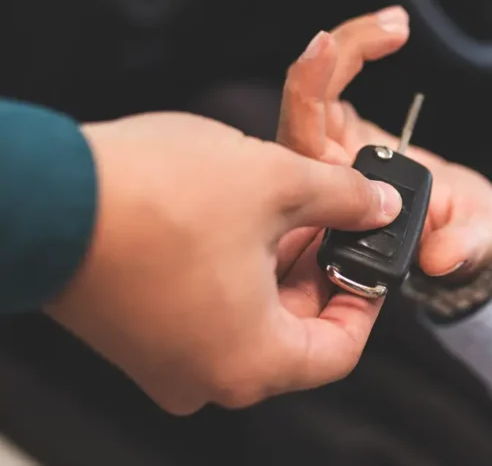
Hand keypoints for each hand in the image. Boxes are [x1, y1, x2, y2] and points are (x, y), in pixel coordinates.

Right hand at [44, 110, 402, 414]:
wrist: (42, 193)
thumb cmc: (156, 197)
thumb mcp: (276, 182)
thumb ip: (343, 199)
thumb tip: (380, 206)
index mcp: (251, 362)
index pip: (339, 350)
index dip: (367, 299)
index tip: (372, 257)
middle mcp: (206, 377)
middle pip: (295, 332)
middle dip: (319, 269)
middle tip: (332, 218)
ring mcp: (164, 360)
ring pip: (250, 317)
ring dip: (276, 264)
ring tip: (287, 204)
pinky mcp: (135, 334)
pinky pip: (206, 311)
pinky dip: (233, 270)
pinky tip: (238, 217)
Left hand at [276, 7, 491, 280]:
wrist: (462, 232)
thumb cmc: (460, 242)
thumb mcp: (470, 247)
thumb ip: (459, 250)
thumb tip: (439, 255)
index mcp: (333, 214)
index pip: (303, 155)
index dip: (309, 97)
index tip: (329, 54)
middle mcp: (322, 180)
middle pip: (302, 111)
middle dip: (331, 60)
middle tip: (388, 28)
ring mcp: (330, 152)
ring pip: (314, 90)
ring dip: (349, 45)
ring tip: (397, 23)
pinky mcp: (343, 130)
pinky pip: (334, 82)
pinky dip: (358, 49)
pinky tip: (394, 28)